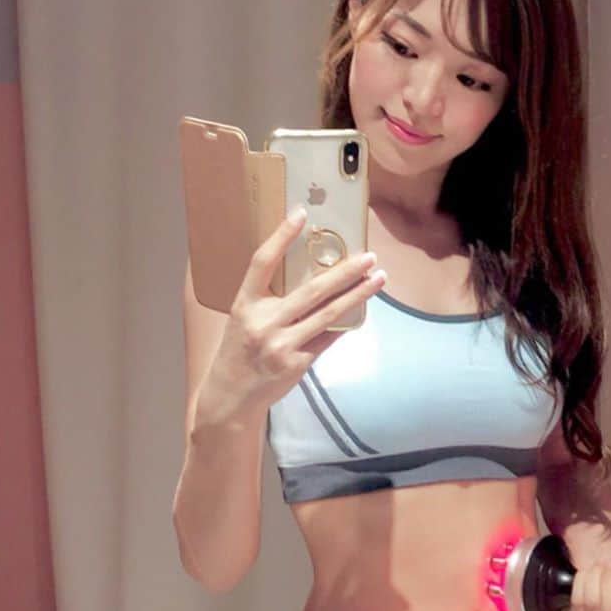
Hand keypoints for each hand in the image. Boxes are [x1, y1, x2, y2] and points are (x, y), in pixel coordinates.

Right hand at [205, 208, 386, 424]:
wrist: (231, 396)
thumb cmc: (240, 350)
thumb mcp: (244, 318)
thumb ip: (270, 299)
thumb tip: (314, 273)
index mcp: (245, 304)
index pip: (262, 262)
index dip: (281, 236)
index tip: (301, 214)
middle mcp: (264, 322)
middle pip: (311, 290)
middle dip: (345, 271)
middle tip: (369, 257)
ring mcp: (282, 344)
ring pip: (329, 314)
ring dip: (358, 294)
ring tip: (378, 278)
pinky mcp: (298, 362)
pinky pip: (329, 337)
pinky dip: (347, 322)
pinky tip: (364, 308)